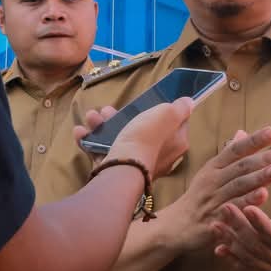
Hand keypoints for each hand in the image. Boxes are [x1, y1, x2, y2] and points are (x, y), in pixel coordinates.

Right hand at [78, 97, 193, 177]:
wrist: (120, 169)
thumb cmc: (146, 139)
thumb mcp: (166, 115)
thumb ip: (179, 108)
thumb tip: (189, 102)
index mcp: (175, 143)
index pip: (174, 123)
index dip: (163, 110)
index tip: (149, 101)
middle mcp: (158, 155)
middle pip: (141, 129)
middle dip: (121, 116)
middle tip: (108, 109)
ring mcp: (136, 163)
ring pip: (119, 138)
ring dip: (102, 125)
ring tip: (92, 117)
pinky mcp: (117, 169)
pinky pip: (103, 151)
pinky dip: (91, 141)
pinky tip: (81, 132)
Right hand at [162, 128, 270, 251]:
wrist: (175, 226)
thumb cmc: (198, 197)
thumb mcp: (210, 172)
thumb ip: (229, 154)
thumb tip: (242, 132)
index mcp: (214, 167)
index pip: (236, 149)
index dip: (254, 141)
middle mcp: (214, 180)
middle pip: (241, 167)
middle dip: (264, 158)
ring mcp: (214, 199)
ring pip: (239, 186)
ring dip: (259, 178)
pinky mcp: (215, 219)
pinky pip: (233, 209)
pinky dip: (248, 202)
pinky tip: (263, 197)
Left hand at [213, 193, 270, 270]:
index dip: (262, 224)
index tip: (248, 207)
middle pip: (258, 246)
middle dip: (239, 227)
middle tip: (225, 207)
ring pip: (250, 257)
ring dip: (231, 241)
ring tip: (215, 223)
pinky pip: (249, 269)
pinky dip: (232, 260)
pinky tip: (218, 249)